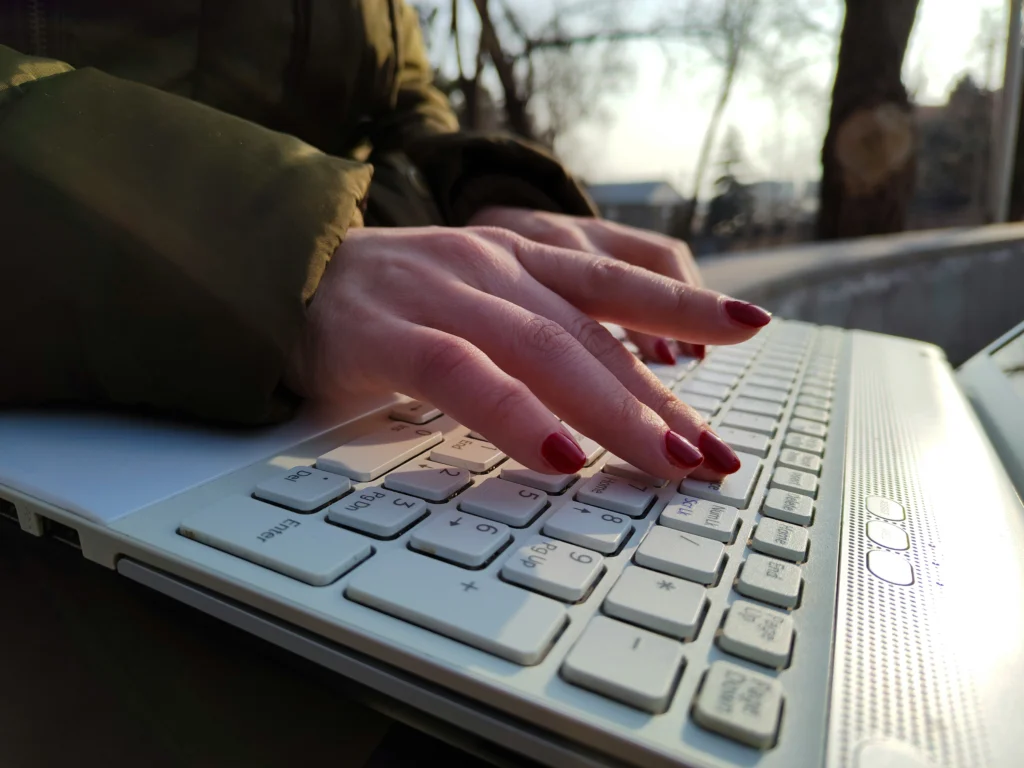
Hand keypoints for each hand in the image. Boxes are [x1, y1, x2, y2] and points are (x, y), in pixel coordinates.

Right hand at [286, 226, 771, 480]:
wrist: (284, 278)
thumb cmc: (392, 307)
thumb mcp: (476, 306)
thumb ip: (534, 340)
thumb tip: (605, 401)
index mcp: (517, 259)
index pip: (616, 281)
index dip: (685, 303)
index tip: (752, 326)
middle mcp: (492, 266)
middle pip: (595, 333)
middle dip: (662, 396)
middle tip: (712, 453)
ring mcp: (443, 295)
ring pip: (545, 351)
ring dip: (614, 410)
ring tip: (667, 460)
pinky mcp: (391, 335)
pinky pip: (462, 375)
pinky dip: (514, 416)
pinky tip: (558, 455)